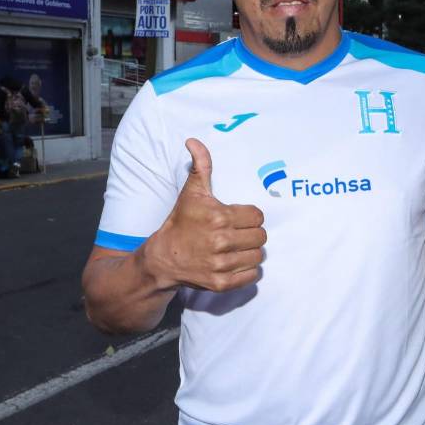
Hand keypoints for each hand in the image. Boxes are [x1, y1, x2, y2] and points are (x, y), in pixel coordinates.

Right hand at [142, 139, 266, 292]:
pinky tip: (236, 261)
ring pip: (258, 255)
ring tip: (237, 247)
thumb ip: (200, 166)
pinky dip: (248, 270)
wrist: (163, 257)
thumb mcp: (191, 192)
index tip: (238, 218)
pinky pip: (252, 275)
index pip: (257, 216)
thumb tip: (194, 141)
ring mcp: (221, 264)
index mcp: (219, 217)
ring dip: (251, 251)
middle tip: (239, 232)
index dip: (250, 216)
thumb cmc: (181, 222)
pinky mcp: (221, 283)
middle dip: (252, 233)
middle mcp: (221, 241)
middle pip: (260, 236)